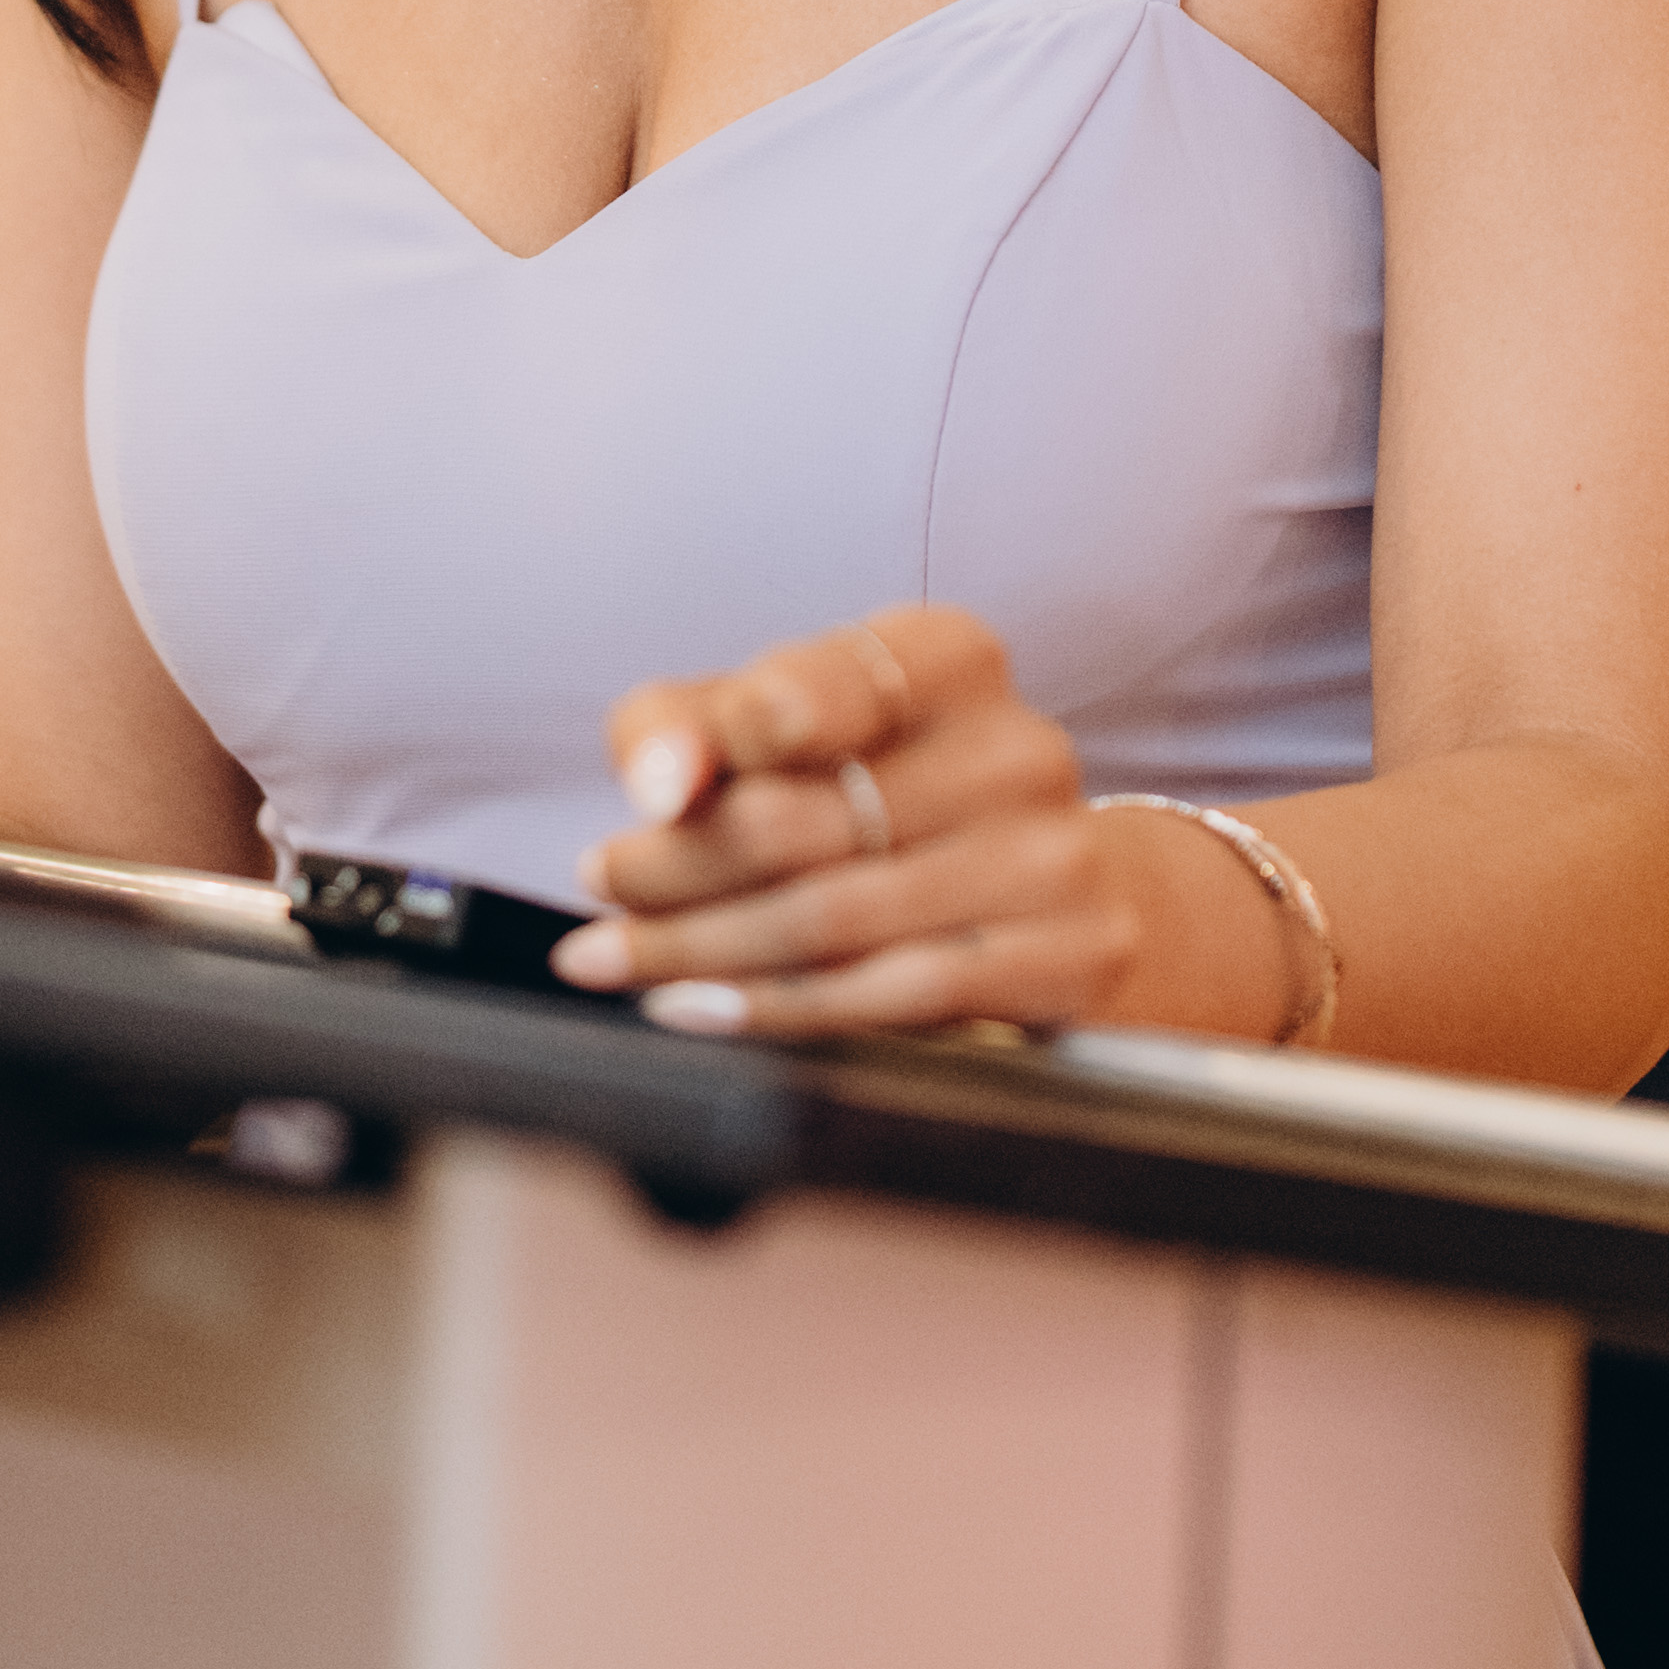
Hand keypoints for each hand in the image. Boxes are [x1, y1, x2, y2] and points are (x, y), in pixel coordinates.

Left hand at [549, 602, 1301, 1041]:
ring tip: (613, 960)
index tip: (644, 797)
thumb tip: (661, 781)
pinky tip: (697, 1010)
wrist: (1055, 885)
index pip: (828, 687)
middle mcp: (1016, 746)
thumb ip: (693, 725)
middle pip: (808, 819)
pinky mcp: (1070, 959)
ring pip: (838, 917)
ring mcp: (1053, 857)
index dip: (728, 737)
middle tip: (599, 891)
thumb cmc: (880, 789)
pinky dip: (775, 1010)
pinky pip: (895, 997)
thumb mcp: (786, 725)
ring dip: (702, 950)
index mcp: (951, 659)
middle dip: (678, 866)